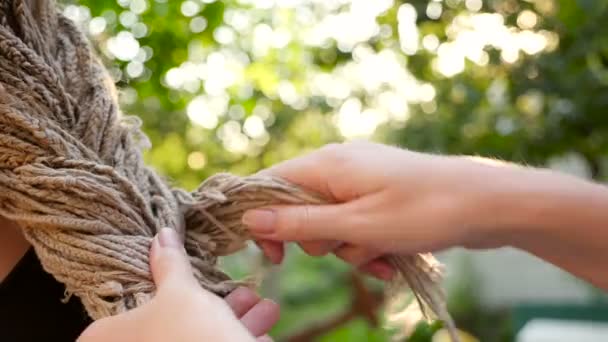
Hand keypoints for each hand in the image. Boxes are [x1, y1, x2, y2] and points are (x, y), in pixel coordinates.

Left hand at [78, 228, 278, 341]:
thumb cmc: (191, 335)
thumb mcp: (182, 291)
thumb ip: (170, 264)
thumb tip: (162, 236)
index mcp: (106, 336)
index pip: (130, 303)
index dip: (164, 287)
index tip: (190, 277)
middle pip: (172, 322)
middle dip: (214, 304)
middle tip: (239, 291)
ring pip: (195, 339)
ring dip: (234, 320)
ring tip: (261, 306)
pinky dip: (236, 338)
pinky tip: (264, 328)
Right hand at [243, 141, 513, 276]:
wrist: (487, 204)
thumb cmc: (423, 211)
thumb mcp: (356, 225)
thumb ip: (300, 223)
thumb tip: (249, 217)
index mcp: (328, 163)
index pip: (270, 185)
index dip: (264, 221)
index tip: (276, 258)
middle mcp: (340, 165)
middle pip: (301, 209)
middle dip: (322, 240)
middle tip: (351, 246)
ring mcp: (363, 179)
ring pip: (332, 223)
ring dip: (351, 247)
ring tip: (382, 253)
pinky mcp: (381, 193)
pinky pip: (358, 224)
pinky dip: (369, 244)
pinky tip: (391, 259)